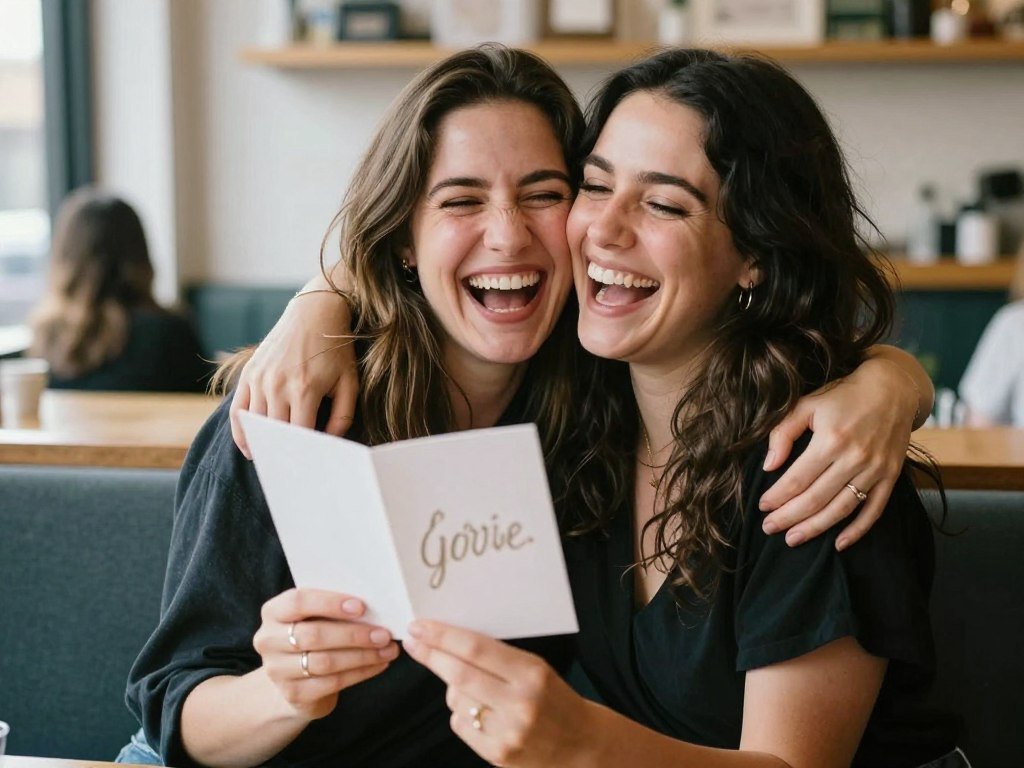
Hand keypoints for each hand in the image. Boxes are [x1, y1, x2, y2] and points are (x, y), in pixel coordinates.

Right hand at [230, 290, 358, 458]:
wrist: (314, 314)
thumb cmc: (336, 351)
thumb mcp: (349, 383)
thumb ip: (342, 417)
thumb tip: (328, 443)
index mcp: (305, 389)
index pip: (299, 435)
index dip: (302, 454)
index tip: (307, 470)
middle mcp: (278, 385)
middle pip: (275, 433)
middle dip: (282, 455)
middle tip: (289, 476)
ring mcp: (260, 379)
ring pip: (254, 425)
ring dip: (261, 447)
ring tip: (271, 464)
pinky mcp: (249, 374)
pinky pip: (238, 411)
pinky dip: (241, 432)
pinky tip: (250, 447)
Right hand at [253, 588, 397, 720]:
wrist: (296, 678)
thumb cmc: (314, 635)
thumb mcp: (315, 617)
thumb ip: (334, 608)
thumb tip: (375, 604)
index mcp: (274, 612)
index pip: (298, 601)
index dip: (330, 603)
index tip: (361, 607)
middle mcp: (269, 640)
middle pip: (314, 635)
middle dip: (354, 634)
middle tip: (384, 634)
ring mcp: (278, 670)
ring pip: (325, 662)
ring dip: (362, 655)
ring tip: (388, 650)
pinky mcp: (294, 694)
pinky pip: (332, 682)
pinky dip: (361, 673)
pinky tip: (379, 665)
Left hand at [403, 620, 595, 767]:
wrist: (581, 744)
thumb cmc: (553, 699)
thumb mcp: (535, 669)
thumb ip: (497, 658)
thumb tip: (447, 642)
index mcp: (531, 673)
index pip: (476, 648)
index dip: (442, 636)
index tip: (420, 626)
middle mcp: (519, 703)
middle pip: (459, 674)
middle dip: (431, 655)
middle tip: (414, 643)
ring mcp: (507, 732)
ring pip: (456, 700)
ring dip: (453, 688)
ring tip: (478, 691)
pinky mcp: (497, 754)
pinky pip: (459, 724)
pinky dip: (462, 713)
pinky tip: (483, 714)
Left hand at [759, 356, 918, 550]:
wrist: (893, 388)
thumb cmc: (843, 396)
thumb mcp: (807, 404)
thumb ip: (783, 432)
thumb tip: (769, 466)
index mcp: (831, 439)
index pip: (797, 478)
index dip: (778, 496)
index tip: (762, 507)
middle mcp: (854, 457)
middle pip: (816, 498)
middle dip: (789, 517)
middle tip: (769, 528)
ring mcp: (875, 469)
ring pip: (842, 508)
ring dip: (816, 528)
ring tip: (793, 539)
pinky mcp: (891, 476)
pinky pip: (874, 510)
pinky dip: (858, 530)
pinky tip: (839, 544)